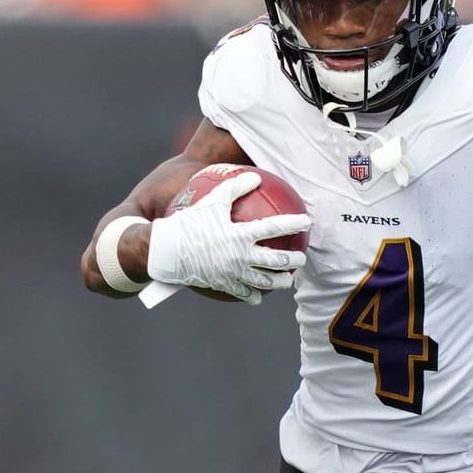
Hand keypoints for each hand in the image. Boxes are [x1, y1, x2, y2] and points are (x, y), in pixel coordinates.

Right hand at [147, 172, 309, 304]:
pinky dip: (254, 296)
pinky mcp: (223, 285)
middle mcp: (241, 256)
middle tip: (301, 258)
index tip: (307, 222)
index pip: (275, 228)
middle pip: (276, 260)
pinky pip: (244, 293)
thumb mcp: (211, 201)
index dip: (294, 224)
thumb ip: (234, 187)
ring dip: (280, 281)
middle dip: (293, 260)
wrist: (165, 251)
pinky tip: (260, 296)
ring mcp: (233, 273)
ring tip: (288, 280)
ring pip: (265, 281)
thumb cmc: (188, 223)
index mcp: (240, 235)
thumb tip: (255, 176)